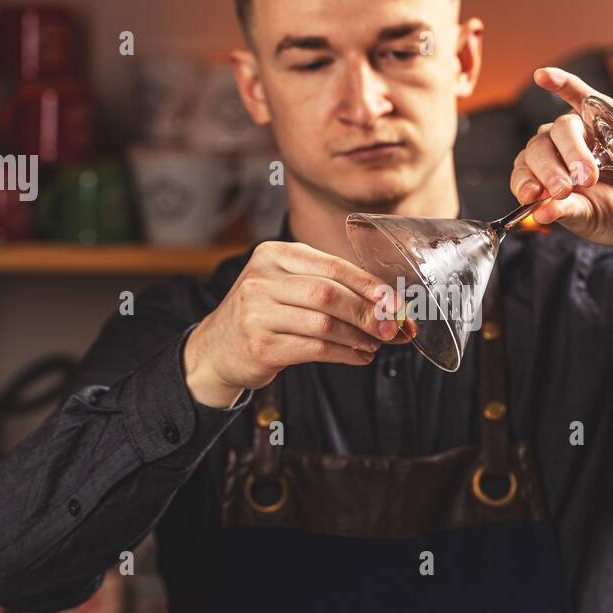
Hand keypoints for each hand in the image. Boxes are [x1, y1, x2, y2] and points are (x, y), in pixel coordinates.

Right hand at [182, 241, 400, 407]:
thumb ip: (330, 287)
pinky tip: (358, 356)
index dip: (370, 285)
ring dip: (359, 336)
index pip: (333, 266)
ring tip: (375, 344)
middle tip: (393, 328)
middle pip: (330, 294)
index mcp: (274, 255)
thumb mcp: (288, 286)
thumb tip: (388, 304)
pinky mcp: (260, 345)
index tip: (396, 302)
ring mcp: (258, 312)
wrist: (215, 349)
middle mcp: (262, 279)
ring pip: (324, 323)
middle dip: (369, 313)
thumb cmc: (263, 315)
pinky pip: (315, 349)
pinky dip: (345, 354)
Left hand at [509, 68, 612, 253]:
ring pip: (562, 128)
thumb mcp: (589, 219)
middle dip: (551, 170)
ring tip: (587, 176)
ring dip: (571, 150)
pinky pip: (577, 93)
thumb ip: (566, 211)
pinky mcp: (600, 113)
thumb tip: (540, 215)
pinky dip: (561, 83)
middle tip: (566, 189)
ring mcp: (577, 130)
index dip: (524, 182)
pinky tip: (543, 76)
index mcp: (542, 177)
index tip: (532, 196)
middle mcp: (553, 150)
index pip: (523, 172)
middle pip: (540, 148)